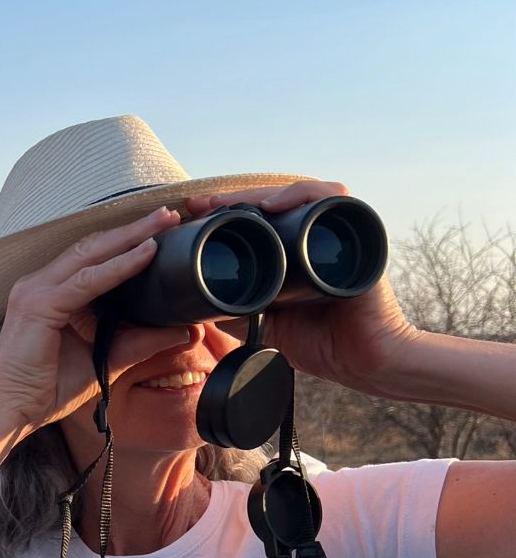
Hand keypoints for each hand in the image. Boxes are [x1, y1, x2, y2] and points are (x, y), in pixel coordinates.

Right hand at [0, 206, 194, 433]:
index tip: (162, 230)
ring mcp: (35, 291)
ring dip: (129, 237)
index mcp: (50, 292)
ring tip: (162, 224)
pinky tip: (144, 255)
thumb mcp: (105, 360)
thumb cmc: (47, 389)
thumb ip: (140, 342)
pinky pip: (86, 281)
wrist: (10, 413)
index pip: (92, 257)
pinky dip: (118, 267)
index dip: (126, 241)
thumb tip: (184, 330)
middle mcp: (39, 283)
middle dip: (133, 228)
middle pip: (92, 245)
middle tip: (169, 214)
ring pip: (90, 254)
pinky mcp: (38, 306)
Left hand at [184, 180, 419, 390]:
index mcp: (293, 253)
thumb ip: (237, 312)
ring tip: (230, 203)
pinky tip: (273, 207)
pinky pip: (333, 199)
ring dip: (261, 194)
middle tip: (201, 203)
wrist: (365, 363)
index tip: (192, 212)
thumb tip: (194, 304)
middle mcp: (315, 237)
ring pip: (297, 194)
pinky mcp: (358, 234)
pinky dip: (302, 195)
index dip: (225, 211)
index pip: (257, 219)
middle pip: (273, 201)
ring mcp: (336, 233)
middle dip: (233, 198)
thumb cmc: (322, 345)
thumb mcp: (265, 326)